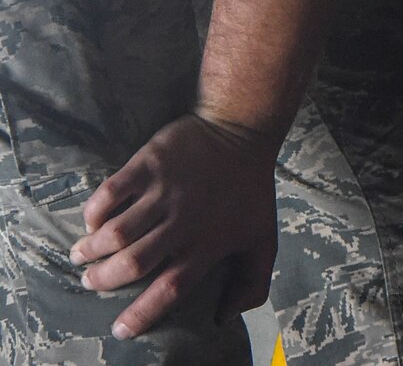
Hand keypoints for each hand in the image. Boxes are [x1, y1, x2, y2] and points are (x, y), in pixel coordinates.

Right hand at [72, 113, 280, 339]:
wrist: (242, 130)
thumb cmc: (250, 189)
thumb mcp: (263, 237)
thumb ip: (252, 281)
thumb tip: (226, 317)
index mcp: (208, 243)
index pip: (170, 289)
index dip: (142, 313)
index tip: (120, 329)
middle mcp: (184, 221)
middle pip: (134, 263)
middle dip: (104, 279)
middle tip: (90, 281)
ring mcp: (165, 191)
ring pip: (117, 231)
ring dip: (92, 248)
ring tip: (82, 255)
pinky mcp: (150, 163)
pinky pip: (111, 192)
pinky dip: (95, 211)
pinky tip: (92, 221)